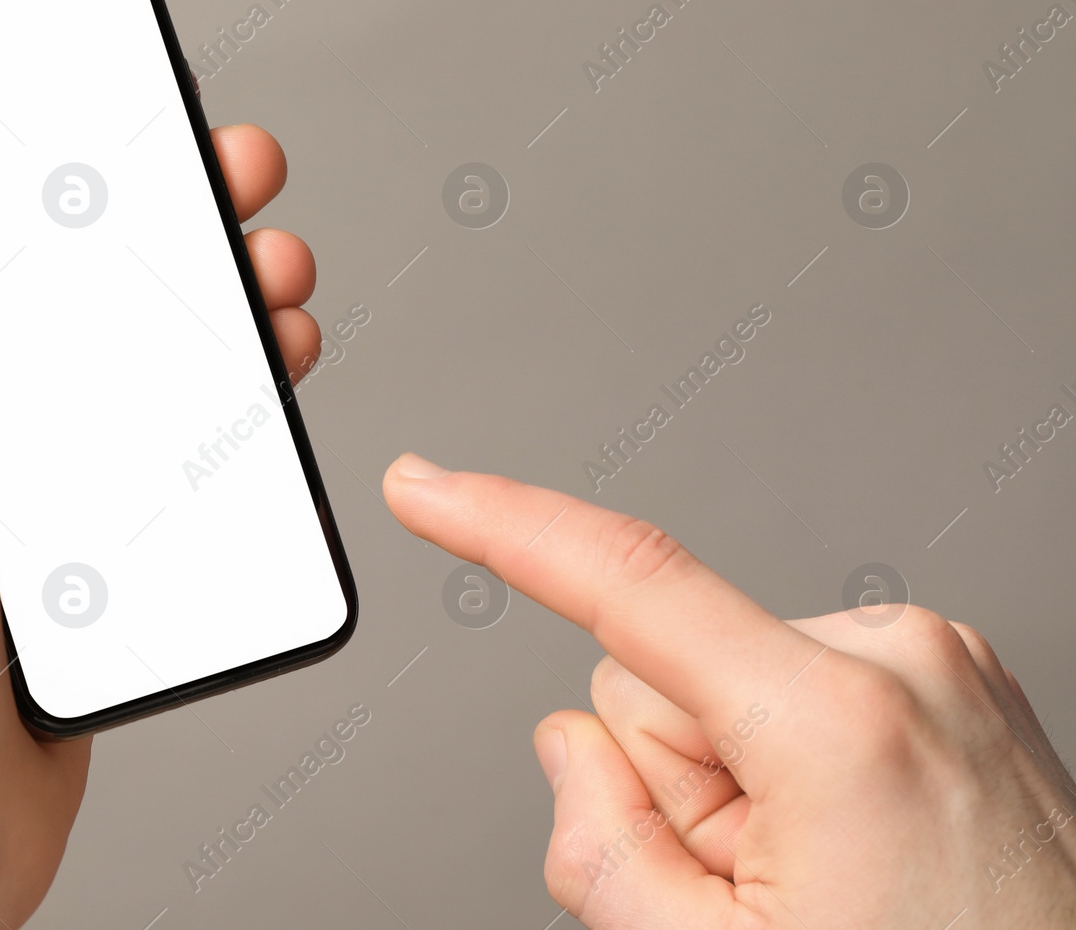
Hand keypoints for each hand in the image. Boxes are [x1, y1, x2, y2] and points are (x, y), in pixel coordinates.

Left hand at [0, 104, 318, 928]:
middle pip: (72, 285)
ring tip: (278, 278)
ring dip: (215, 308)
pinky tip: (265, 383)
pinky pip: (163, 454)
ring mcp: (22, 484)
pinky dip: (221, 411)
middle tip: (236, 181)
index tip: (120, 112)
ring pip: (134, 364)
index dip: (44, 161)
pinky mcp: (83, 548)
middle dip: (163, 222)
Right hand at [383, 455, 1075, 928]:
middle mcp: (900, 661)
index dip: (501, 526)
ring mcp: (939, 667)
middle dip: (669, 781)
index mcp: (840, 725)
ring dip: (734, 784)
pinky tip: (851, 847)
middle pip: (660, 677)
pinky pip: (795, 689)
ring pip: (726, 686)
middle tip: (746, 889)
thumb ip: (601, 846)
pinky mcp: (951, 680)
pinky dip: (792, 766)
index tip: (425, 487)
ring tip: (816, 879)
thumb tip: (572, 746)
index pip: (624, 584)